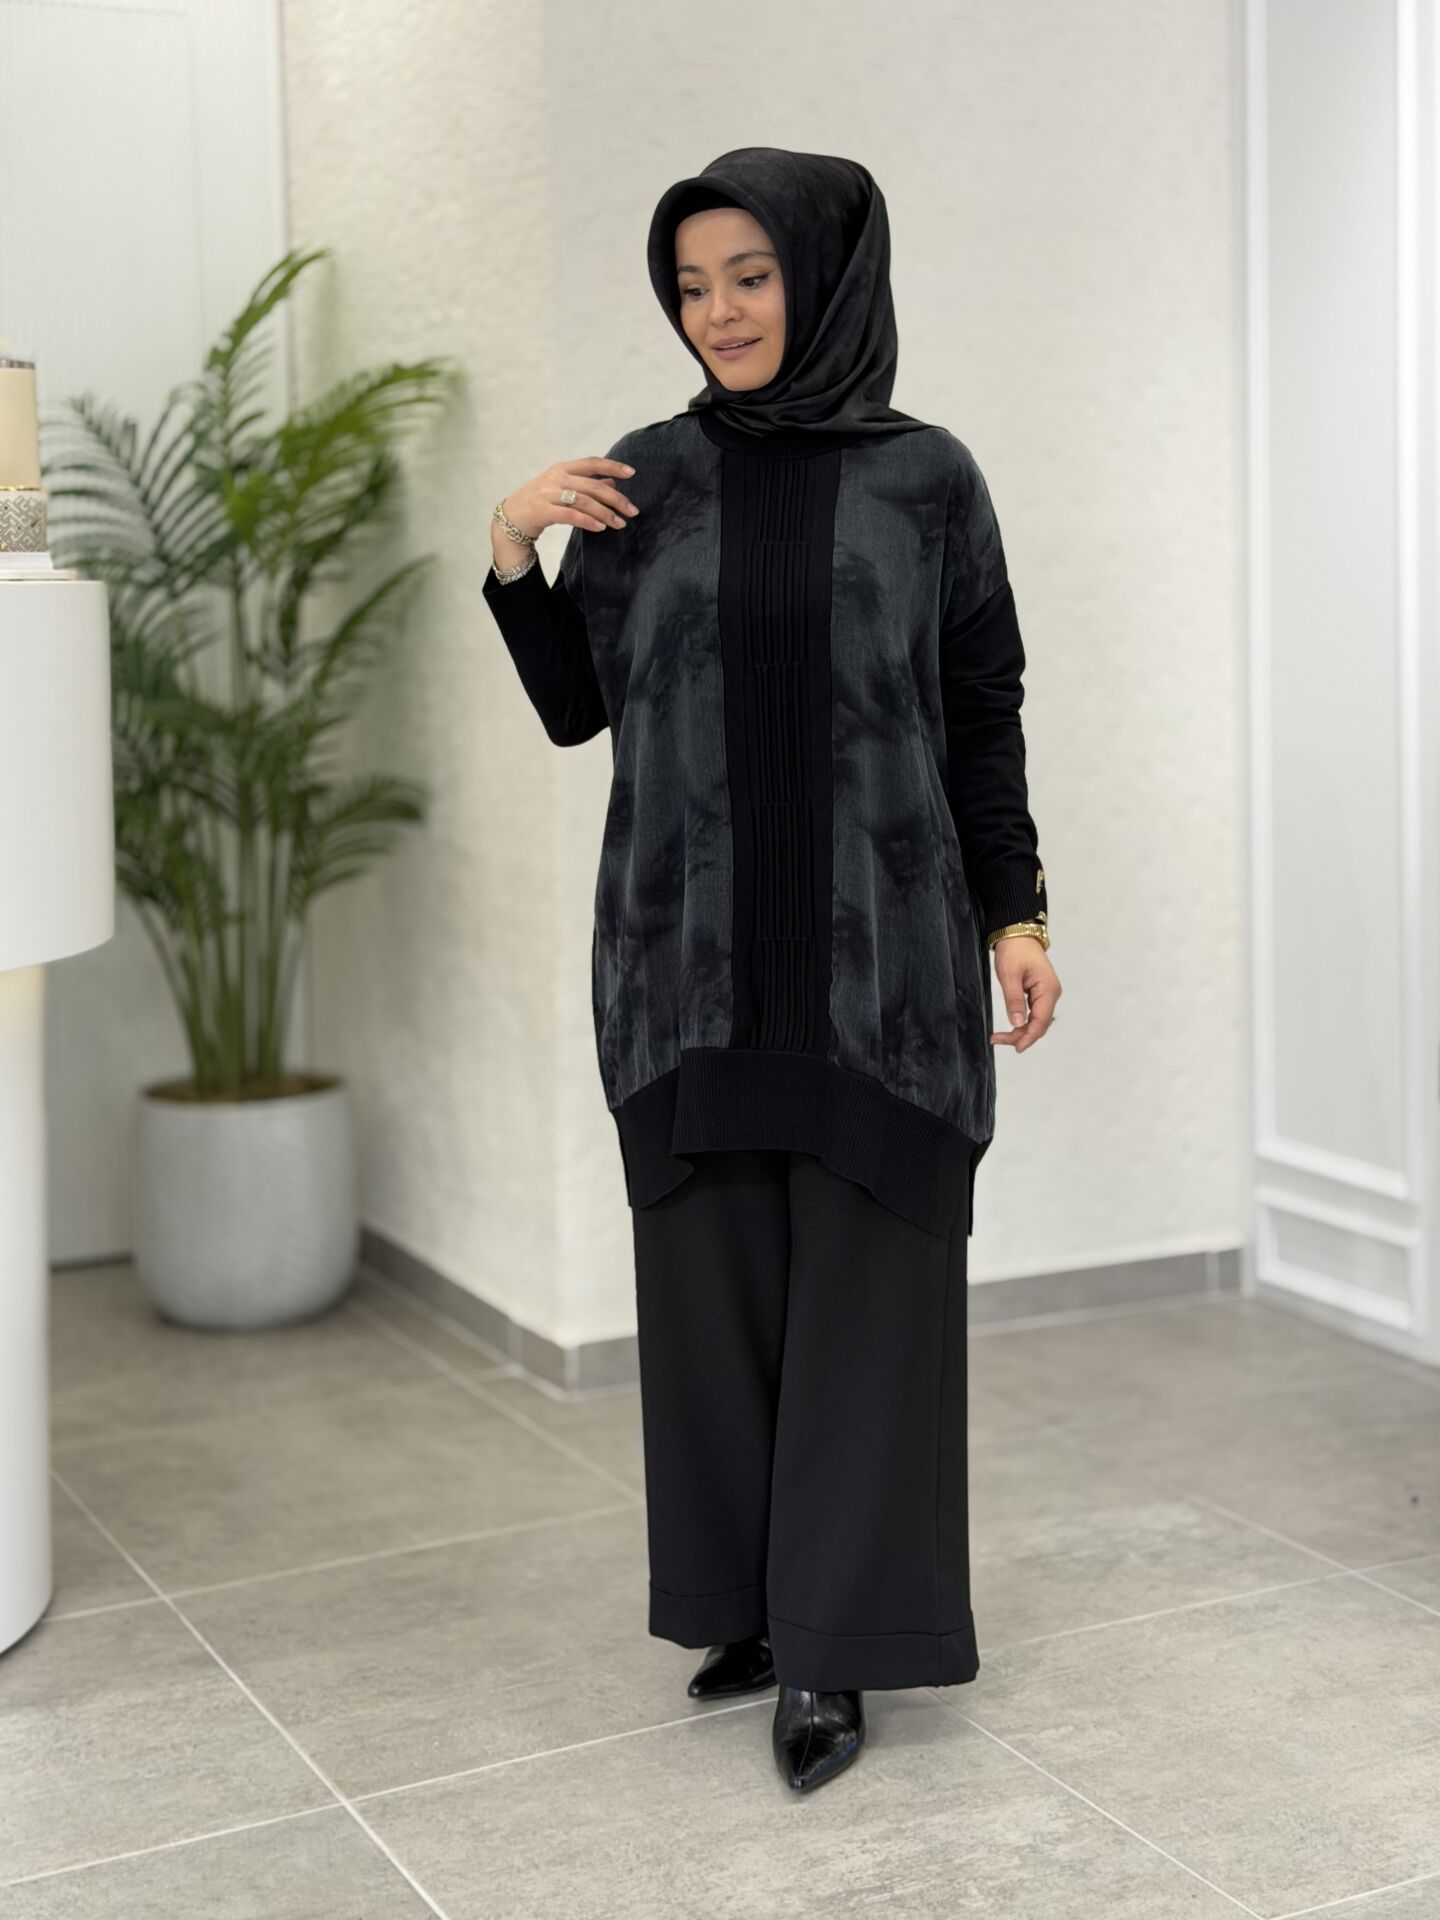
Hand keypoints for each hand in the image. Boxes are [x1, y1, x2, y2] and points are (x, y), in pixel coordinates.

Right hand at [499, 455, 639, 541]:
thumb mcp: (562, 488)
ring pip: (585, 501)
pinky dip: (588, 521)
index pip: (592, 463)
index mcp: (562, 468)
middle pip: (593, 485)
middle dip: (616, 498)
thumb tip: (613, 481)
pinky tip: (600, 528)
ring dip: (606, 513)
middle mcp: (556, 478)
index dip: (613, 466)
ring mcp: (548, 494)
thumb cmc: (540, 502)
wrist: (511, 518)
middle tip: (633, 511)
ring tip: (620, 523)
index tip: (632, 473)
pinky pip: (571, 515)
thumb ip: (586, 484)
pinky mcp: (543, 511)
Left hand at [990, 938, 1060, 1052]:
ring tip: (1000, 1036)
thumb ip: (1014, 1000)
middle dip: (1021, 1036)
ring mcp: (1047, 994)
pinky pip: (1034, 1013)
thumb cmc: (1014, 950)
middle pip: (1040, 1024)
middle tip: (997, 1040)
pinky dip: (1023, 1022)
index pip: (1041, 1021)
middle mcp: (1051, 994)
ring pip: (1037, 1021)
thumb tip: (1018, 1023)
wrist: (1017, 934)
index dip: (1028, 1037)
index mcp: (1048, 990)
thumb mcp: (1010, 975)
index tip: (1015, 1048)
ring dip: (1021, 1031)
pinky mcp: (1040, 993)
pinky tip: (1012, 1027)